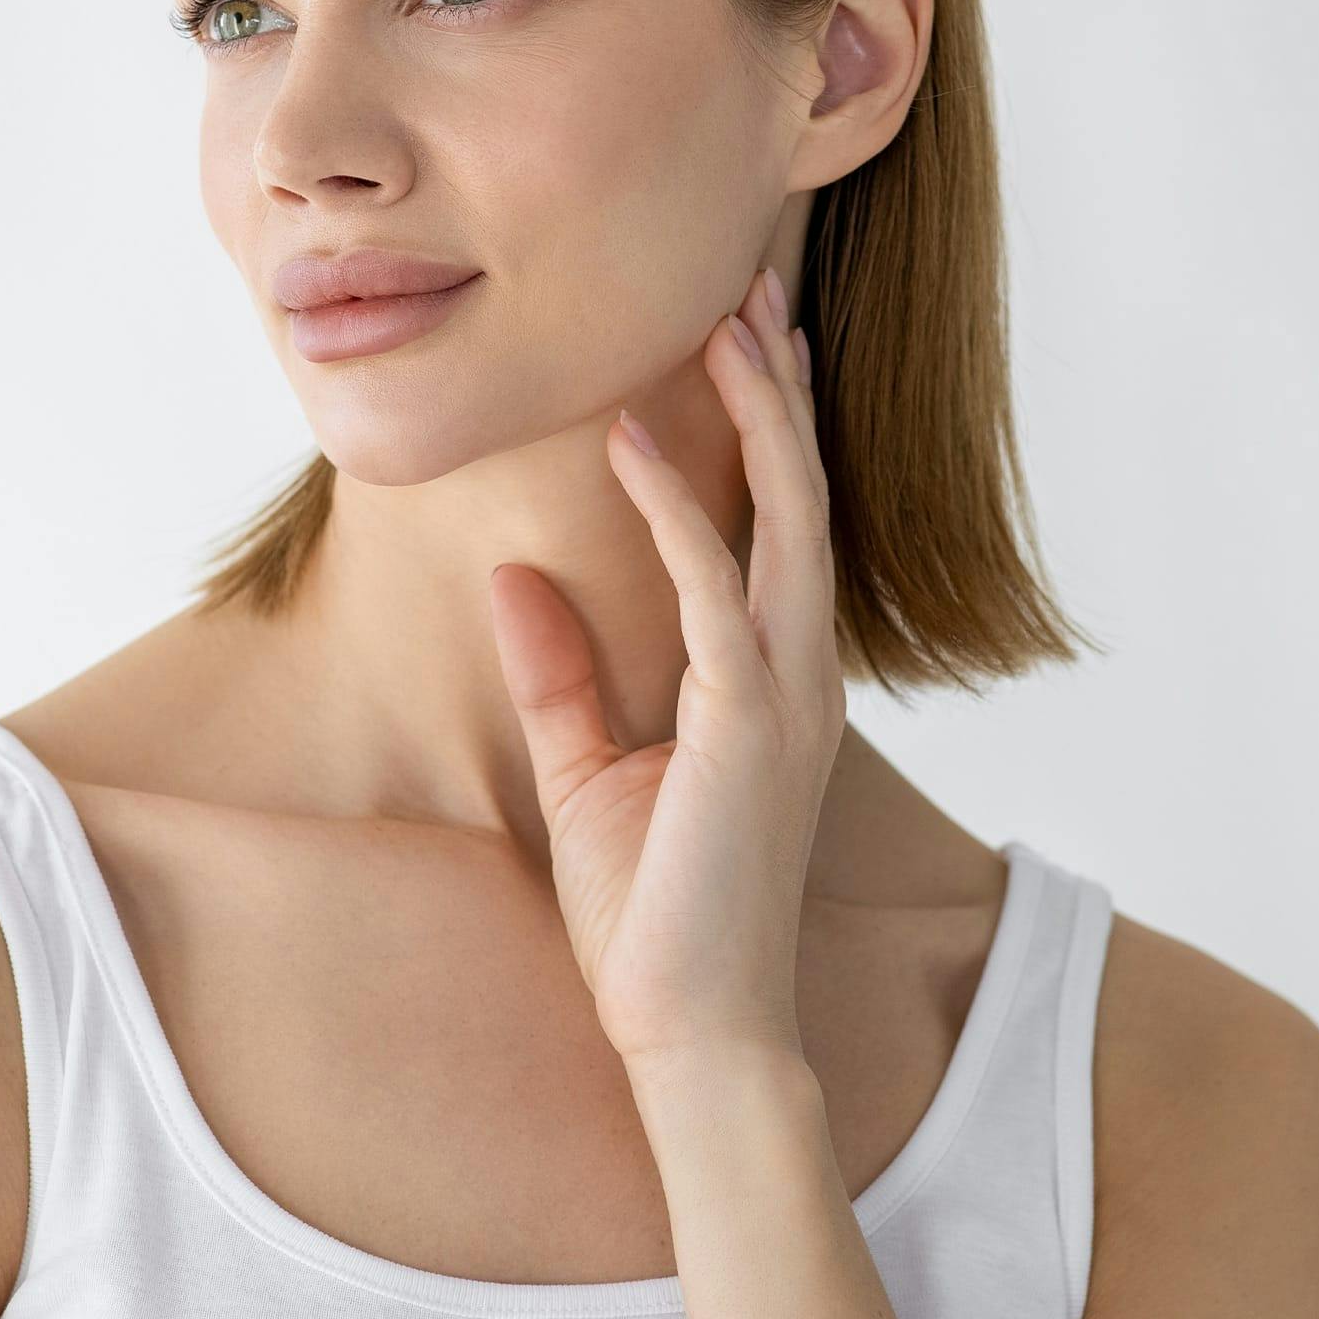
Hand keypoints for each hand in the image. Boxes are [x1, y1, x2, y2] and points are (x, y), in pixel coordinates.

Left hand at [487, 264, 845, 1069]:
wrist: (689, 1029)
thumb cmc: (652, 911)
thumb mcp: (585, 769)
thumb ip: (561, 670)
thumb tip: (516, 573)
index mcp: (769, 678)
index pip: (778, 525)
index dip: (769, 429)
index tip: (745, 341)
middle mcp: (797, 670)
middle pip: (802, 496)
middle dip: (780, 390)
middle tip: (753, 288)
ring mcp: (785, 694)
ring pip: (786, 518)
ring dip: (756, 415)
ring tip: (724, 320)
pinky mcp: (748, 724)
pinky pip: (714, 586)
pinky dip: (676, 506)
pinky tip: (630, 437)